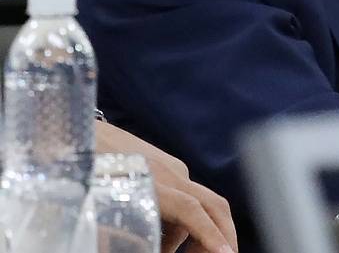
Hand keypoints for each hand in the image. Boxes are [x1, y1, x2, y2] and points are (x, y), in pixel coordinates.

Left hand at [96, 121, 237, 252]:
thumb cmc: (82, 170)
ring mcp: (172, 168)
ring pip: (199, 205)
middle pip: (213, 204)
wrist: (80, 131)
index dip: (210, 235)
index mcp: (152, 182)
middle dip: (224, 234)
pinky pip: (186, 197)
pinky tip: (164, 239)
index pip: (192, 211)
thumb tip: (139, 246)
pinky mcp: (168, 166)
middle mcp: (171, 173)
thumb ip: (119, 234)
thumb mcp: (96, 208)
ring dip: (198, 233)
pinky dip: (184, 222)